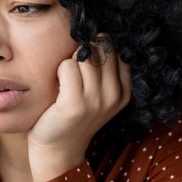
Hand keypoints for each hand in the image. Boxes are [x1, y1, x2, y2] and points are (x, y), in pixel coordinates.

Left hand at [28, 35, 130, 181]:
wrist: (57, 149)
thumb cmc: (72, 115)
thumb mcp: (97, 94)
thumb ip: (104, 69)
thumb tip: (100, 31)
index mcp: (124, 91)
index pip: (118, 49)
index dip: (101, 44)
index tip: (88, 56)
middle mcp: (114, 95)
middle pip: (102, 48)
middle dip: (85, 50)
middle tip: (74, 70)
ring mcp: (96, 101)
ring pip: (84, 55)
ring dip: (70, 61)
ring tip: (66, 80)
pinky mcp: (75, 104)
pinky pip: (68, 66)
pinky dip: (59, 70)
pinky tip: (58, 86)